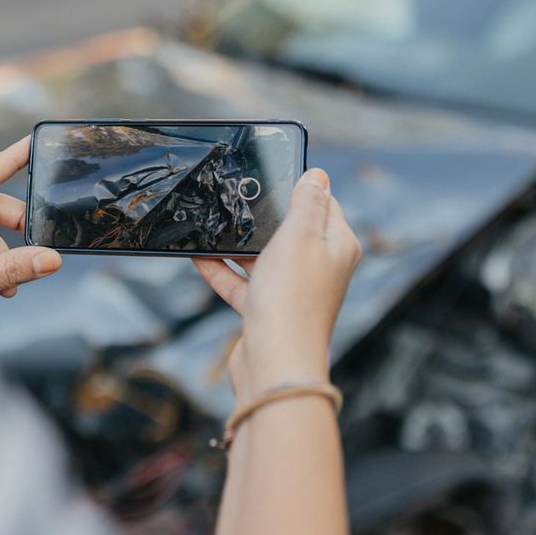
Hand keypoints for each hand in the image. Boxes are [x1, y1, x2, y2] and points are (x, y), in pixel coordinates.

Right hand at [194, 169, 360, 393]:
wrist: (275, 362)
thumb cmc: (292, 298)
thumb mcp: (300, 235)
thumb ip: (307, 202)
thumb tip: (318, 175)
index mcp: (336, 246)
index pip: (324, 205)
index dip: (301, 188)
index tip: (273, 172)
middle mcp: (319, 268)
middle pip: (291, 231)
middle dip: (264, 215)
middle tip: (237, 195)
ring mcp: (292, 291)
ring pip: (263, 257)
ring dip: (237, 243)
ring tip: (211, 223)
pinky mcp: (267, 311)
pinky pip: (242, 284)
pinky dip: (222, 271)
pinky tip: (198, 257)